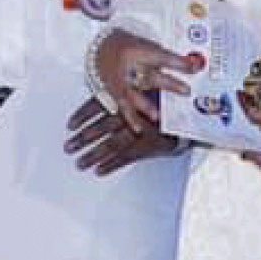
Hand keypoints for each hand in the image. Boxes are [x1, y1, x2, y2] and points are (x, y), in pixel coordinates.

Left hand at [64, 97, 178, 175]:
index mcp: (128, 98)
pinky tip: (99, 170)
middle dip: (83, 139)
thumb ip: (126, 95)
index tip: (70, 125)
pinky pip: (126, 158)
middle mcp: (131, 114)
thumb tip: (104, 96)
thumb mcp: (147, 88)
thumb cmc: (168, 101)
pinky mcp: (148, 147)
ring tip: (80, 163)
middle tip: (69, 147)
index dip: (82, 116)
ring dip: (93, 155)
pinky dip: (111, 165)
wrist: (192, 116)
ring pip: (111, 145)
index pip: (99, 106)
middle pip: (101, 128)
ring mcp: (139, 132)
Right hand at [95, 31, 198, 132]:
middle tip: (186, 91)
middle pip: (149, 76)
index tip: (194, 67)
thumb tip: (196, 64)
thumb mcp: (150, 47)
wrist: (102, 49)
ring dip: (145, 106)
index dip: (177, 62)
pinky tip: (138, 129)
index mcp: (138, 50)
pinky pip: (123, 107)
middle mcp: (128, 67)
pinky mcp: (116, 93)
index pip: (161, 56)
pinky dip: (131, 119)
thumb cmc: (130, 47)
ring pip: (133, 95)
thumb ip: (170, 58)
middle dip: (168, 84)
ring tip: (157, 116)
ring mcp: (121, 82)